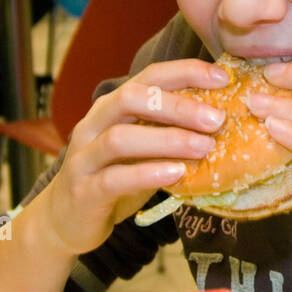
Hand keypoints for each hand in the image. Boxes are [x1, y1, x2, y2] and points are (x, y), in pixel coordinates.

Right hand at [39, 59, 231, 255]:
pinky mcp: (83, 191)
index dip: (185, 72)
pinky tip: (176, 174)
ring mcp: (84, 157)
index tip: (222, 77)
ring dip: (167, 140)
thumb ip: (170, 131)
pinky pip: (114, 178)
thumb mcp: (144, 149)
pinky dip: (147, 174)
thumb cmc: (115, 177)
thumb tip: (224, 118)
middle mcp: (94, 124)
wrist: (67, 220)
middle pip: (131, 99)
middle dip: (177, 106)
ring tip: (203, 148)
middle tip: (216, 120)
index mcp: (112, 107)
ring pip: (121, 138)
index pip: (149, 76)